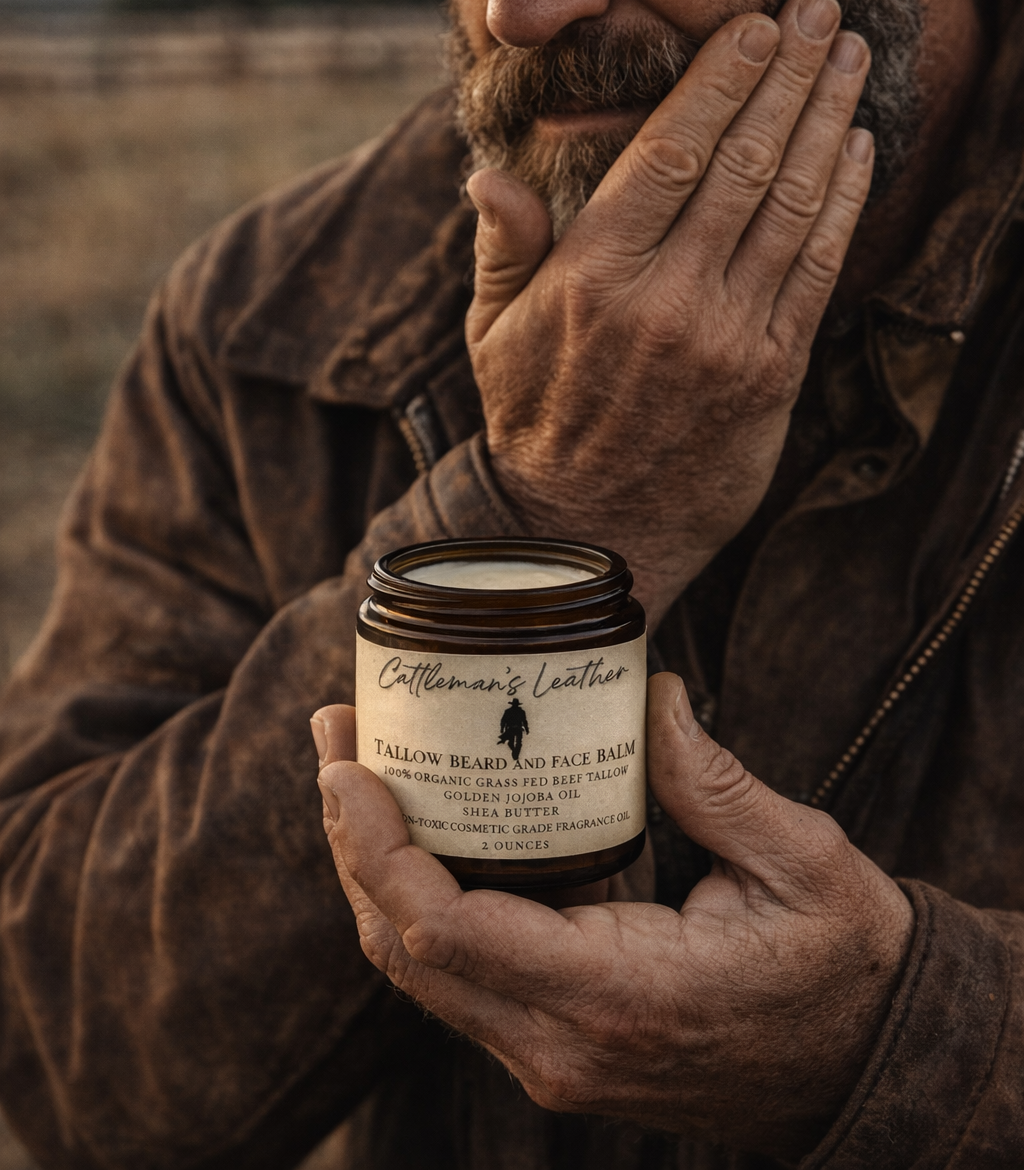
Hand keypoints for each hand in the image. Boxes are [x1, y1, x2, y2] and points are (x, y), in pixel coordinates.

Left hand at [313, 677, 911, 1161]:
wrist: (870, 1072)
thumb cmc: (842, 965)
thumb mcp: (799, 861)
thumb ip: (711, 780)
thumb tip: (649, 692)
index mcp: (617, 995)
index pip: (445, 933)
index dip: (376, 848)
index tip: (346, 764)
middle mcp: (563, 1044)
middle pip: (405, 951)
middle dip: (351, 841)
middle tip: (336, 737)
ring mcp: (554, 1058)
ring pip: (420, 971)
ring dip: (372, 870)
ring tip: (356, 769)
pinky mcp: (558, 1046)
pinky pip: (460, 979)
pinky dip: (419, 903)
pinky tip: (419, 828)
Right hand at [465, 0, 872, 623]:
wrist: (591, 531)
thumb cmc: (537, 417)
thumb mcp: (493, 332)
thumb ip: (505, 247)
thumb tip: (488, 173)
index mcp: (594, 276)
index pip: (671, 152)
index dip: (720, 80)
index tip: (754, 25)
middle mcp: (666, 299)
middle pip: (744, 163)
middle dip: (787, 77)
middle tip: (817, 13)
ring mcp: (726, 337)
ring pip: (791, 206)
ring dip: (827, 122)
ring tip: (847, 60)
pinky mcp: (772, 373)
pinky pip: (818, 270)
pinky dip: (844, 202)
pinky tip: (858, 148)